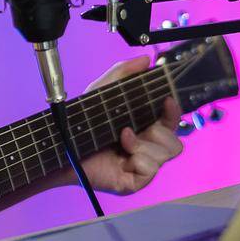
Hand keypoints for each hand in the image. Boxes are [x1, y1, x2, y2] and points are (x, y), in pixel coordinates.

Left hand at [73, 57, 183, 195]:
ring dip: (144, 144)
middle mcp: (146, 148)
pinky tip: (122, 153)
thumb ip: (123, 72)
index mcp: (144, 127)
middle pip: (175, 141)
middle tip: (138, 126)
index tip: (167, 100)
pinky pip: (151, 170)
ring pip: (166, 154)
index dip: (174, 112)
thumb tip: (145, 59)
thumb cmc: (83, 121)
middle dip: (159, 131)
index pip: (171, 122)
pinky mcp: (135, 181)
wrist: (64, 145)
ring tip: (123, 137)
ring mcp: (141, 166)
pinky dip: (138, 158)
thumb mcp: (103, 91)